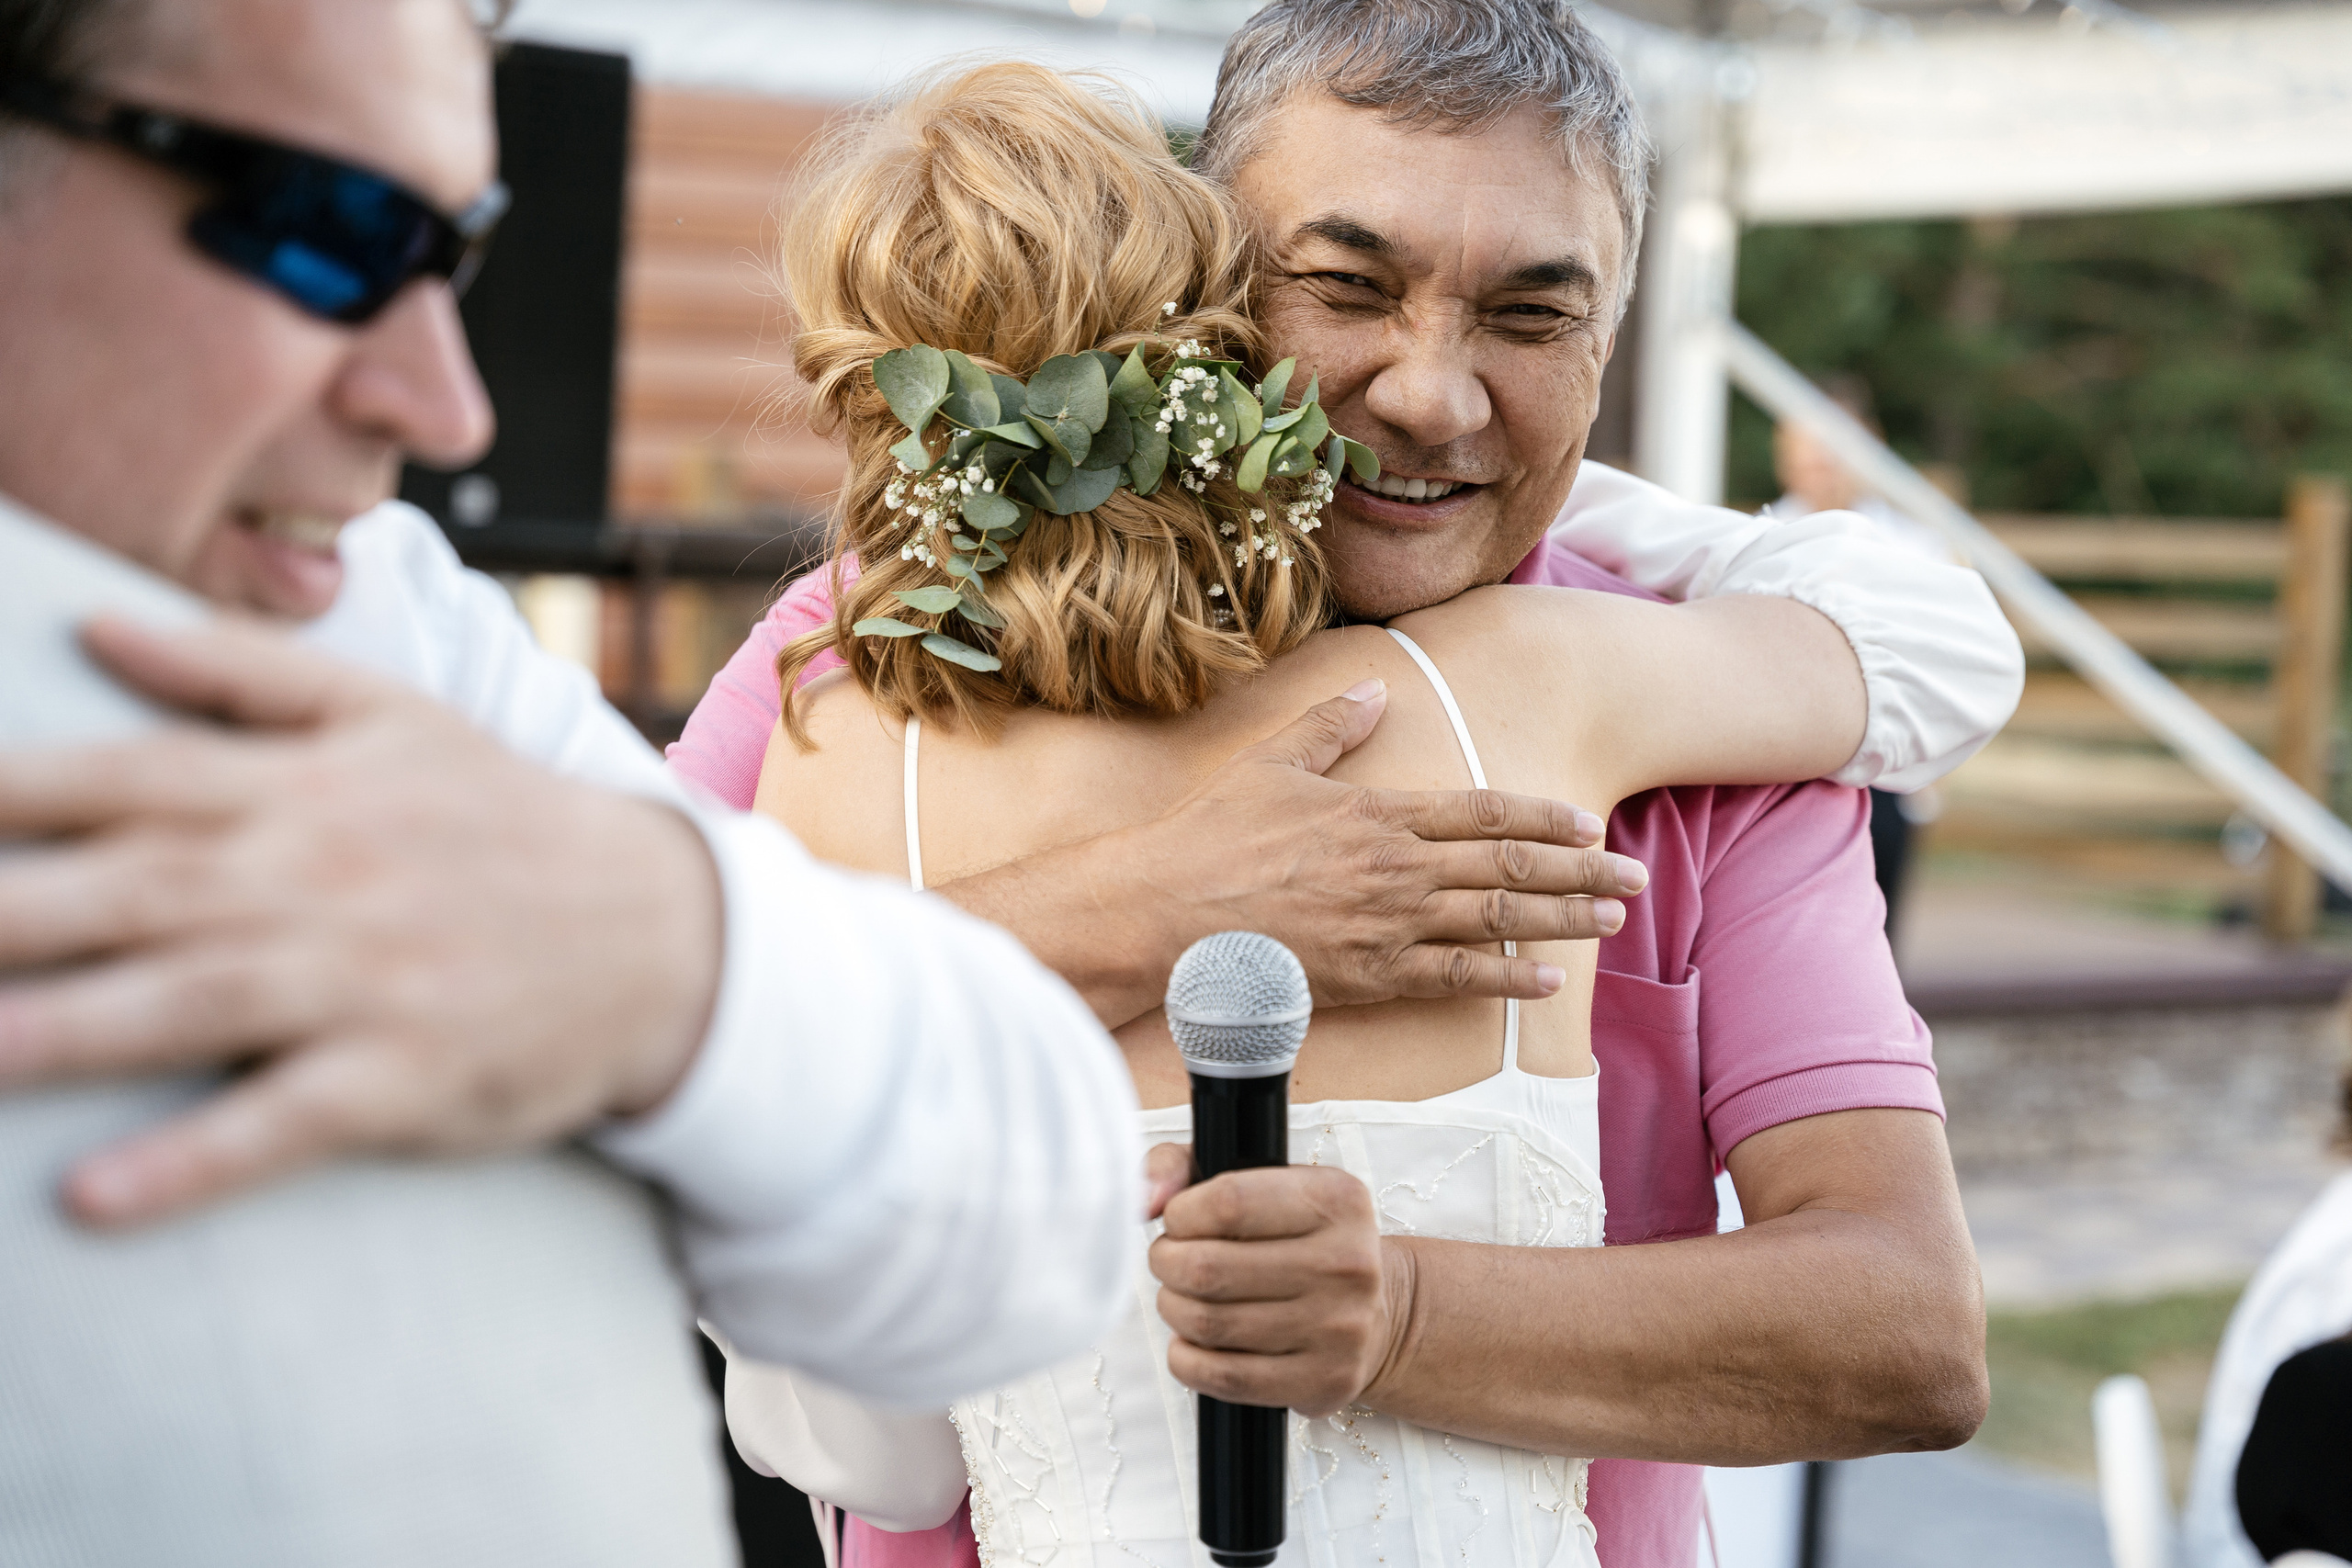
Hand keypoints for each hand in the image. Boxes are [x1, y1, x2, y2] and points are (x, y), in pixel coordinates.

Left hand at [0, 617, 722, 1227]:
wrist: (666, 930)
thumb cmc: (505, 818)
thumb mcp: (395, 716)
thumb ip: (242, 670)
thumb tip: (97, 627)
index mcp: (309, 783)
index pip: (131, 773)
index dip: (11, 786)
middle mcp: (325, 874)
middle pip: (140, 887)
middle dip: (8, 909)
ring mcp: (368, 979)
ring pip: (196, 1001)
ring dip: (68, 1030)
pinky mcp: (407, 1078)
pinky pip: (287, 1122)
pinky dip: (192, 1161)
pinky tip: (95, 1198)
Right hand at [1124, 680, 1646, 1004]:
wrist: (1164, 912)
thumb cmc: (1210, 838)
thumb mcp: (1272, 762)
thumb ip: (1333, 725)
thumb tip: (1377, 686)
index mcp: (1379, 813)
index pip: (1484, 813)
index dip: (1545, 820)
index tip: (1590, 825)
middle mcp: (1397, 868)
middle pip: (1510, 867)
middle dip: (1581, 873)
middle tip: (1635, 879)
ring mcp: (1388, 925)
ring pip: (1496, 920)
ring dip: (1561, 920)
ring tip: (1610, 921)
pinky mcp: (1370, 976)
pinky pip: (1454, 978)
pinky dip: (1505, 980)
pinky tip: (1546, 980)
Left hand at [1145, 1141, 1410, 1418]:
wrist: (1380, 1310)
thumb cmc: (1298, 1238)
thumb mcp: (1260, 1180)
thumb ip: (1184, 1166)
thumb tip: (1143, 1198)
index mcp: (1335, 1199)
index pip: (1226, 1202)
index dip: (1180, 1215)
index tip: (1178, 1221)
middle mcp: (1347, 1262)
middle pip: (1208, 1268)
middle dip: (1168, 1264)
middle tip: (1170, 1262)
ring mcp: (1340, 1328)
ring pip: (1210, 1323)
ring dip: (1174, 1309)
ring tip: (1180, 1298)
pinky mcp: (1324, 1382)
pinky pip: (1224, 1376)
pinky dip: (1187, 1359)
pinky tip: (1191, 1342)